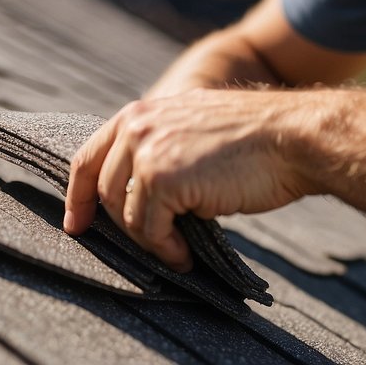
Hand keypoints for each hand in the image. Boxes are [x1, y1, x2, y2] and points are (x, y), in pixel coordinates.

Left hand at [63, 88, 310, 270]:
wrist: (289, 137)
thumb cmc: (253, 141)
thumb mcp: (193, 130)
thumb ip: (161, 148)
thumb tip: (138, 192)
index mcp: (142, 112)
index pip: (89, 156)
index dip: (78, 195)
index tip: (76, 224)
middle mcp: (137, 126)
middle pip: (104, 190)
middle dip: (121, 226)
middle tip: (150, 247)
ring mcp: (147, 150)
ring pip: (125, 214)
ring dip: (150, 240)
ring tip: (177, 249)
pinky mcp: (162, 177)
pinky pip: (149, 230)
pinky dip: (166, 250)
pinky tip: (185, 254)